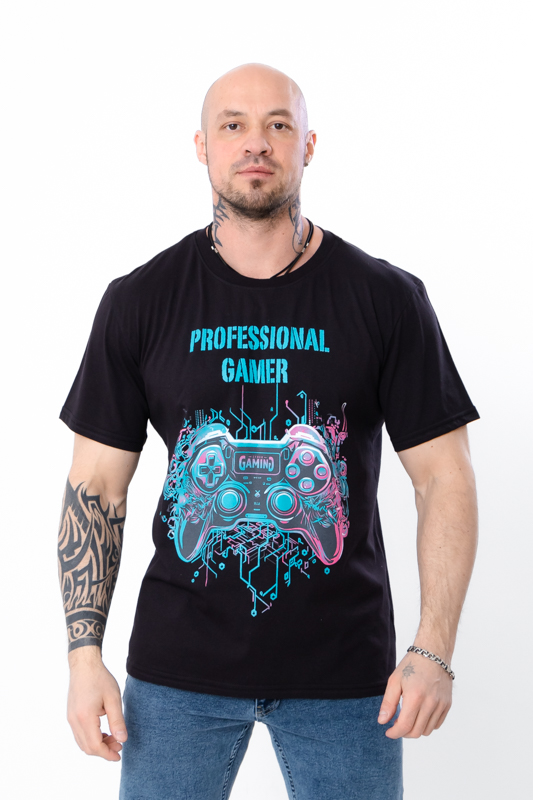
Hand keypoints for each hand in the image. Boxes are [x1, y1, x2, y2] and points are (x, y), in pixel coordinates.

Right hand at [67, 646, 127, 760]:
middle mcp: (74, 721)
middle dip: (104, 750)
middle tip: (120, 744)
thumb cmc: (100, 678)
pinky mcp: (70, 715)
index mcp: (85, 717)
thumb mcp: (113, 698)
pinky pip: (79, 734)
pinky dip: (91, 738)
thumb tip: (122, 740)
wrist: (84, 665)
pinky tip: (103, 732)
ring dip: (97, 745)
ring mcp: (70, 718)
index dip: (107, 754)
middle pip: (87, 747)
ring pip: (82, 743)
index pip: (95, 746)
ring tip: (113, 738)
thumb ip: (117, 721)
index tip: (119, 755)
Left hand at [377, 651, 452, 737]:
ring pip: (427, 730)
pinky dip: (427, 724)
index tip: (388, 732)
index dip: (395, 733)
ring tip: (408, 718)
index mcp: (415, 697)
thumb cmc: (412, 665)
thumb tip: (382, 721)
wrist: (433, 653)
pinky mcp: (447, 704)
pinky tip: (419, 715)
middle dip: (404, 733)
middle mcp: (430, 703)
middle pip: (416, 732)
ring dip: (415, 729)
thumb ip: (388, 703)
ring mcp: (441, 705)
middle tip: (396, 725)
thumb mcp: (395, 681)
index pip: (405, 726)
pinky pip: (437, 724)